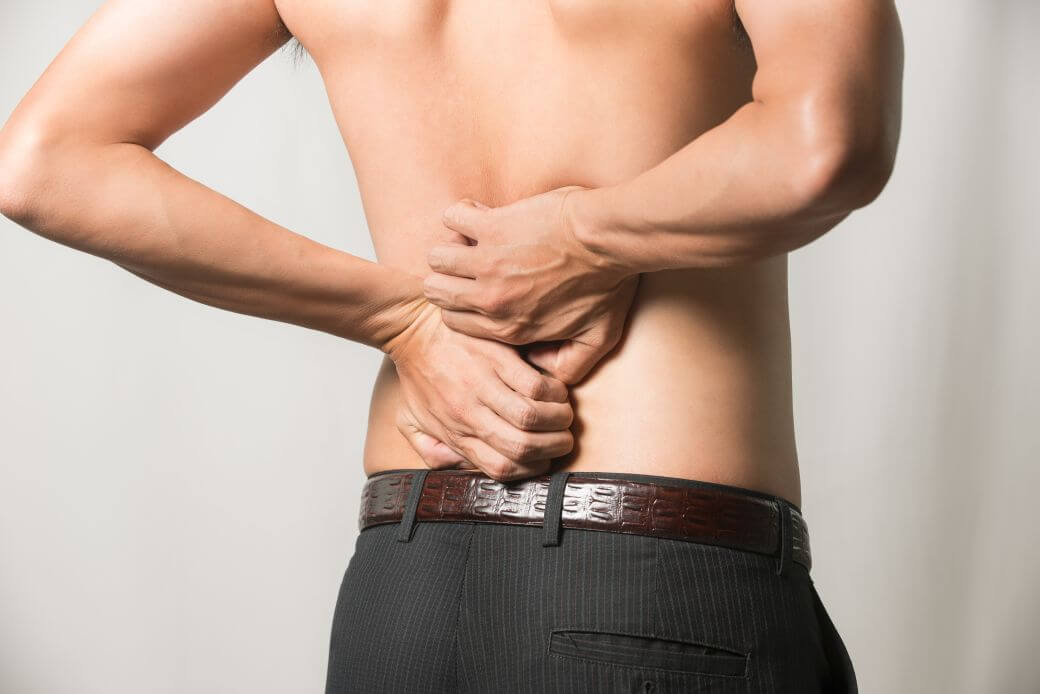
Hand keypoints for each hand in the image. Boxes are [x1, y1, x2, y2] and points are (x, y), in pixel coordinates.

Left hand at [381, 298, 574, 480]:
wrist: (414, 329)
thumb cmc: (418, 375)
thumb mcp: (410, 422)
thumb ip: (433, 452)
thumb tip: (462, 467)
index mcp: (456, 433)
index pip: (501, 468)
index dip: (532, 468)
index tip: (543, 459)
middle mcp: (470, 414)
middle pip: (522, 447)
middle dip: (553, 447)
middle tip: (562, 437)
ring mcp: (484, 385)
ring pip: (532, 417)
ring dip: (557, 419)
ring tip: (562, 413)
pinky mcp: (497, 358)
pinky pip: (535, 384)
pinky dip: (552, 391)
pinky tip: (553, 388)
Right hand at [422, 186, 639, 384]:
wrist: (608, 240)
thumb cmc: (608, 284)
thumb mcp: (598, 339)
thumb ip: (572, 365)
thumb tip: (548, 371)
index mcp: (510, 327)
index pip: (455, 322)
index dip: (462, 305)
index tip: (474, 289)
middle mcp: (491, 300)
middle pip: (437, 292)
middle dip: (448, 278)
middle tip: (469, 264)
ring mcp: (487, 262)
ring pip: (438, 258)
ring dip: (453, 246)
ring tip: (472, 240)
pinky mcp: (491, 227)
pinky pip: (453, 218)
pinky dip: (462, 214)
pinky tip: (481, 214)